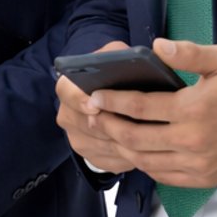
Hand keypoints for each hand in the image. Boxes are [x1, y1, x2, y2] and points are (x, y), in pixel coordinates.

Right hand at [54, 40, 138, 173]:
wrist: (106, 95)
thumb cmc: (114, 72)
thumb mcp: (114, 55)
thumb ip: (119, 55)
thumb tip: (134, 63)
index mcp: (68, 87)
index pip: (66, 93)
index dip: (79, 100)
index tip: (95, 105)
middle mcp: (67, 115)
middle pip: (87, 125)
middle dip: (112, 127)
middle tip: (138, 127)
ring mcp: (77, 139)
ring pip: (103, 146)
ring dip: (125, 144)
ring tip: (150, 139)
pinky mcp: (89, 157)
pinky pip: (110, 161)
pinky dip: (129, 157)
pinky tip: (147, 149)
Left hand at [83, 38, 216, 186]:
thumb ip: (189, 53)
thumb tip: (157, 47)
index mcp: (193, 109)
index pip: (140, 106)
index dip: (113, 101)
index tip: (95, 95)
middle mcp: (191, 140)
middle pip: (134, 137)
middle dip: (107, 125)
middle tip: (93, 116)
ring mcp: (195, 163)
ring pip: (144, 160)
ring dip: (121, 147)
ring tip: (108, 132)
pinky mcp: (201, 178)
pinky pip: (162, 175)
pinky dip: (143, 163)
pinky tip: (135, 150)